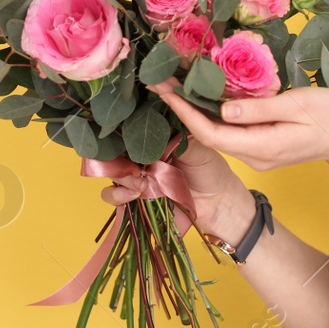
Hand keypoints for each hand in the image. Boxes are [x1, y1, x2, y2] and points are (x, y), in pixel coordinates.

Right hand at [99, 132, 251, 241]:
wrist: (217, 205)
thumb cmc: (211, 171)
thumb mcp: (199, 148)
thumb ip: (179, 137)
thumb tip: (164, 122)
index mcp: (153, 139)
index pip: (128, 129)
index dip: (121, 128)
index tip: (122, 129)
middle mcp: (140, 156)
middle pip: (114, 150)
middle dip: (118, 155)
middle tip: (135, 163)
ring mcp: (135, 177)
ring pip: (111, 172)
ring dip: (120, 176)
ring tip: (139, 182)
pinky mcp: (134, 200)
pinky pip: (113, 196)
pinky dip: (118, 195)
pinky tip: (135, 194)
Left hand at [144, 76, 328, 173]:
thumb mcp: (296, 105)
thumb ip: (259, 109)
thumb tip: (223, 108)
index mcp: (260, 146)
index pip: (210, 132)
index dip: (184, 112)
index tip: (165, 90)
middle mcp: (252, 156)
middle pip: (207, 134)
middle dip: (182, 109)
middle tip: (160, 82)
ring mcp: (255, 154)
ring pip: (216, 134)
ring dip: (194, 111)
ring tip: (174, 85)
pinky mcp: (260, 147)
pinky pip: (228, 132)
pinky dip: (211, 114)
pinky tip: (202, 96)